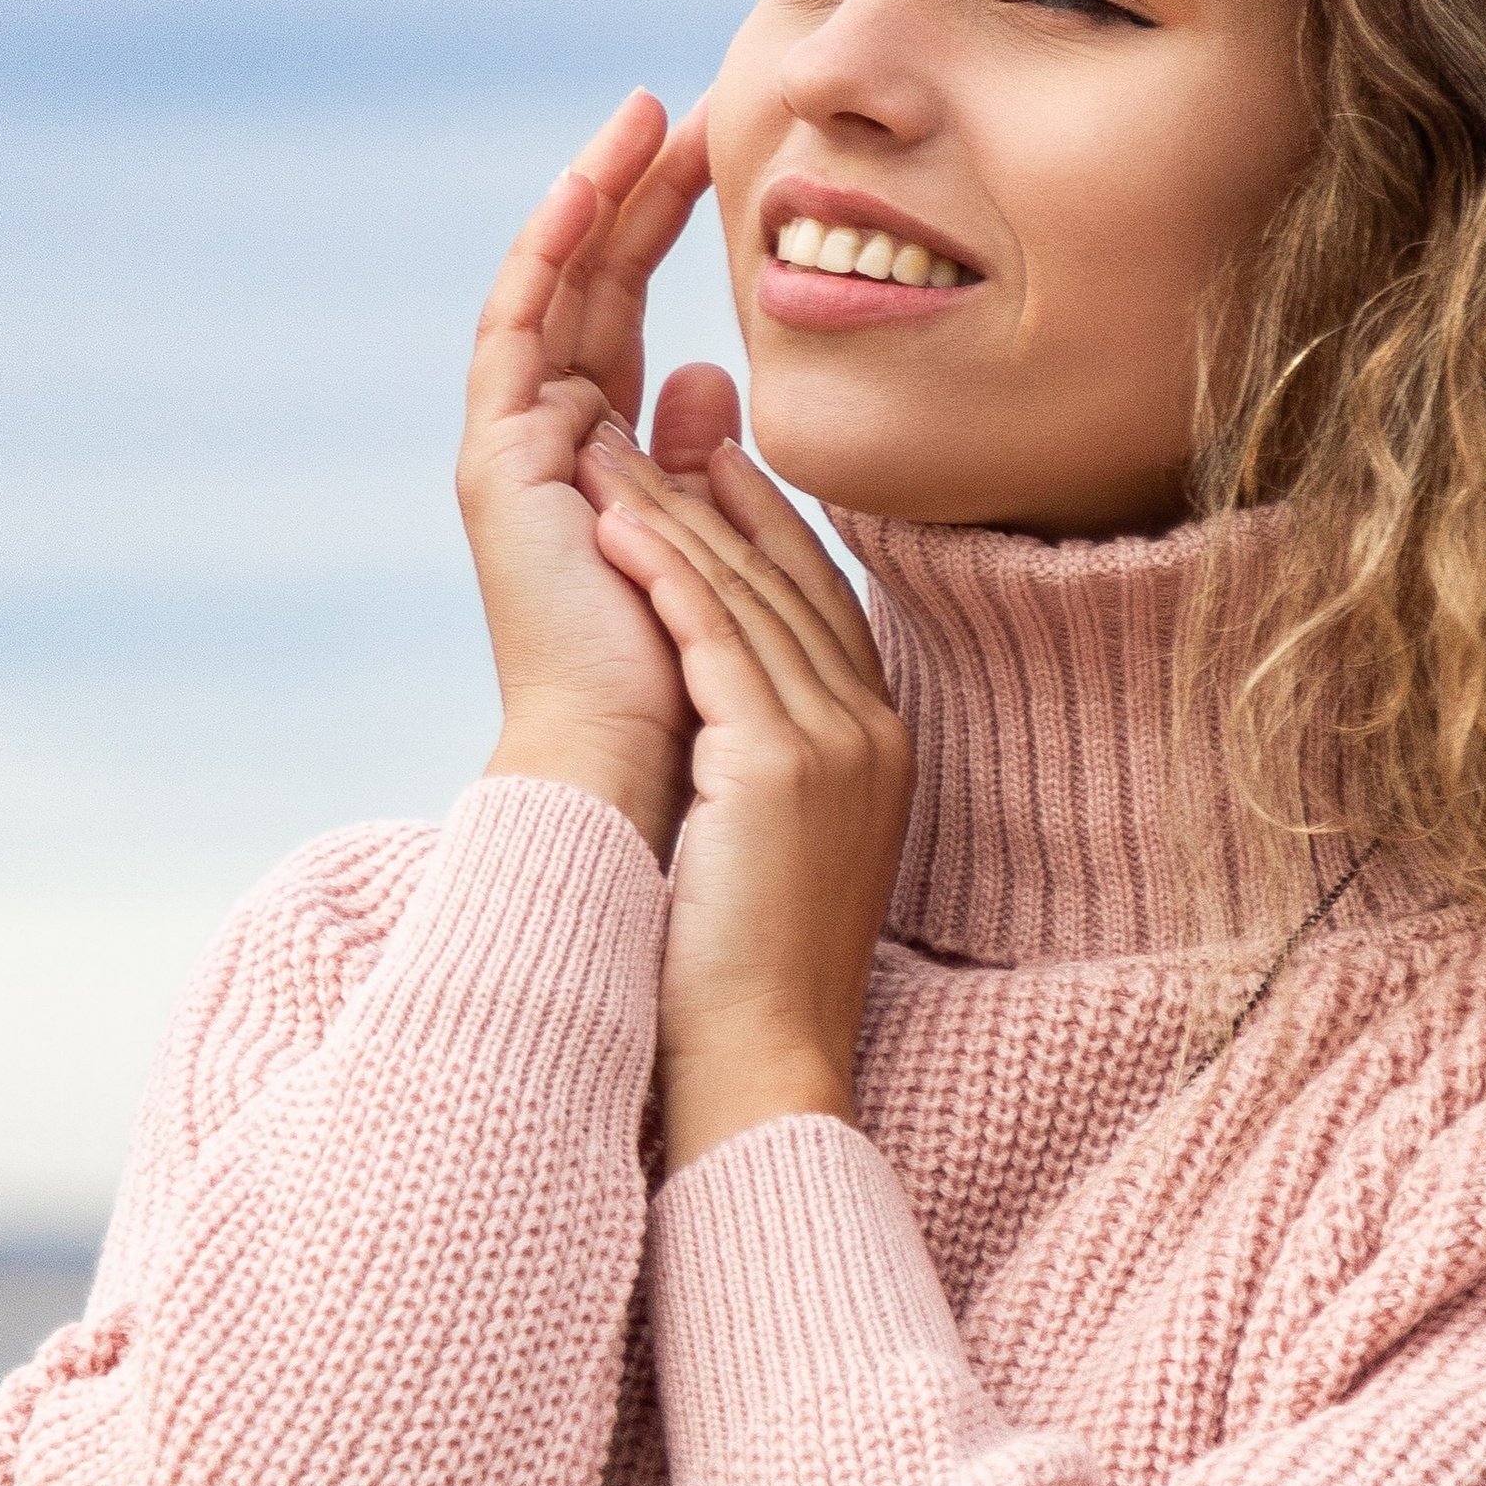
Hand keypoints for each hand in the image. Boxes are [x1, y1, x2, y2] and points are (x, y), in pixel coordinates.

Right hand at [463, 91, 724, 858]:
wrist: (639, 765)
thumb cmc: (696, 678)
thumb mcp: (721, 541)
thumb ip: (708, 457)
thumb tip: (711, 373)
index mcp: (605, 461)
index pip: (631, 313)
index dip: (672, 228)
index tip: (729, 153)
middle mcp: (551, 443)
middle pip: (592, 283)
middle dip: (641, 188)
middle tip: (694, 100)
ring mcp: (515, 448)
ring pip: (555, 288)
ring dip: (599, 194)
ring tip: (649, 113)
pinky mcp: (497, 460)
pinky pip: (518, 328)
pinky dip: (552, 253)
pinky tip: (592, 184)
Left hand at [575, 423, 912, 1171]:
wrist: (764, 1062)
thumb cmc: (751, 971)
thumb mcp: (779, 839)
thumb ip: (769, 755)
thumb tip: (720, 705)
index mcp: (880, 742)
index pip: (822, 597)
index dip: (768, 519)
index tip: (714, 457)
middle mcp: (871, 728)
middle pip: (785, 578)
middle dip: (709, 494)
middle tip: (644, 424)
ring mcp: (836, 743)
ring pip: (746, 595)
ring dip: (672, 515)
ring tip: (605, 452)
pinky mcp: (777, 765)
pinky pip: (715, 642)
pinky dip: (667, 576)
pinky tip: (618, 527)